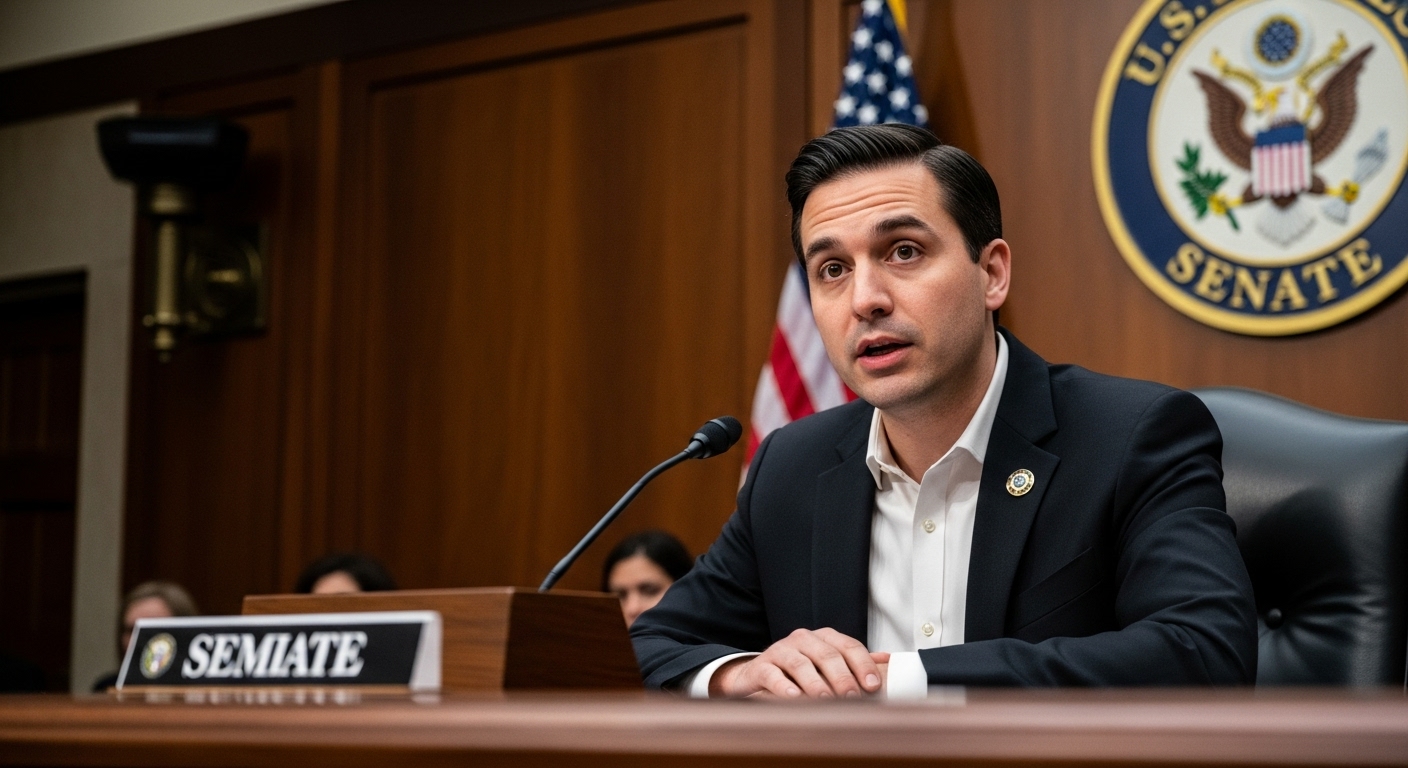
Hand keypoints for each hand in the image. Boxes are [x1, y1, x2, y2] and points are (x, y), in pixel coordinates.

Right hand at [709, 628, 888, 698]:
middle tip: (853, 696)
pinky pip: (773, 675)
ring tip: (826, 700)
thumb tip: (887, 660)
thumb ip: (854, 662)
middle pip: (827, 655)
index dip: (862, 665)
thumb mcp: (827, 663)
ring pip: (800, 664)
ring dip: (816, 684)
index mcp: (823, 637)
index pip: (848, 646)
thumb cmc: (800, 670)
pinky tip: (795, 698)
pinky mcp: (761, 666)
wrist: (759, 673)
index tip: (873, 685)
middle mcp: (802, 639)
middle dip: (842, 677)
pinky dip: (785, 687)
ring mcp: (780, 651)